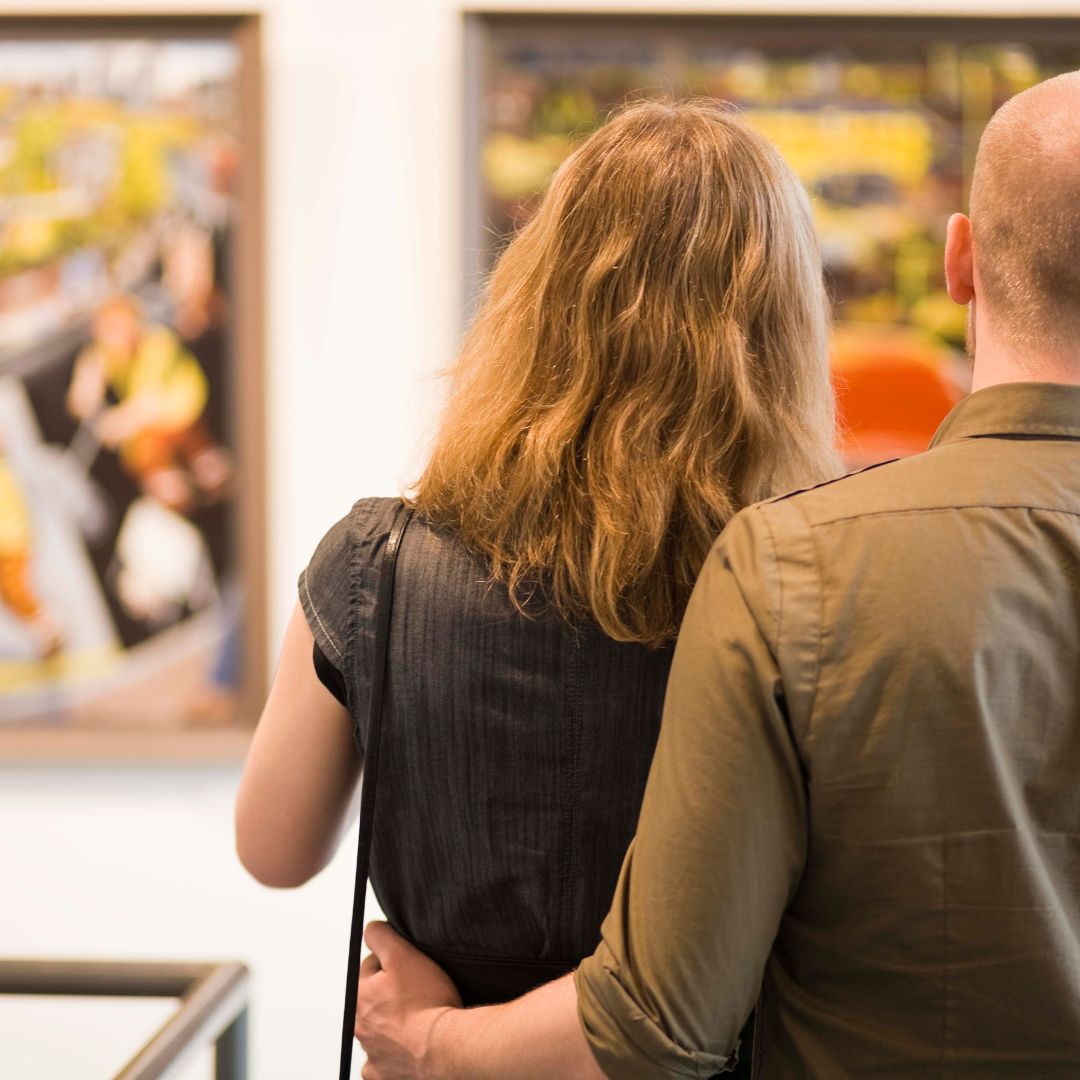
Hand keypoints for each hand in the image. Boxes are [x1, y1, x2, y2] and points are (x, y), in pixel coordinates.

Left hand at [355, 921, 462, 1079]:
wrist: (446, 1048)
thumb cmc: (427, 1003)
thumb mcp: (403, 954)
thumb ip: (381, 936)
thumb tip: (370, 930)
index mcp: (359, 998)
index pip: (370, 967)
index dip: (394, 962)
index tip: (411, 969)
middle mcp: (360, 1028)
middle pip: (373, 999)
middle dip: (390, 993)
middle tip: (418, 992)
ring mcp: (372, 1053)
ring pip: (379, 1029)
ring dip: (393, 1022)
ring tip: (418, 1018)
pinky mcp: (385, 1074)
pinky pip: (383, 1061)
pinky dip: (394, 1053)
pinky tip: (410, 1045)